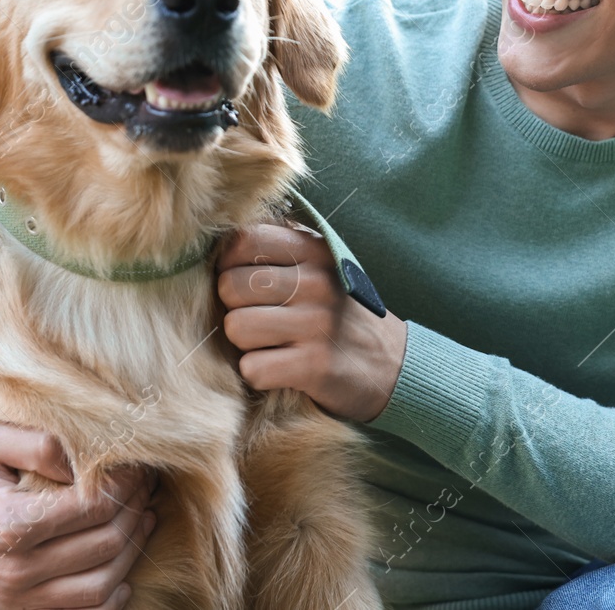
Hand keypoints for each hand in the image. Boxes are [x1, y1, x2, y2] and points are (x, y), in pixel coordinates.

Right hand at [0, 421, 156, 609]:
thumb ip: (43, 445)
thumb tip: (91, 461)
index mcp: (10, 524)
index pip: (95, 507)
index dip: (127, 485)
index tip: (139, 467)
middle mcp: (13, 570)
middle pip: (105, 545)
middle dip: (136, 512)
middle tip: (147, 488)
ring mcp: (13, 597)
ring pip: (100, 586)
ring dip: (132, 552)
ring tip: (144, 519)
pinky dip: (109, 597)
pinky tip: (121, 570)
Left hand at [216, 222, 406, 421]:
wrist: (394, 363)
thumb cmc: (342, 312)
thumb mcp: (322, 267)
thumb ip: (279, 246)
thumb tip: (220, 240)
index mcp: (314, 251)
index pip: (243, 240)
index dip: (229, 264)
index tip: (244, 282)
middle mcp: (316, 282)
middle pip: (230, 286)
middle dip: (235, 308)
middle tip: (260, 319)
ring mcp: (316, 324)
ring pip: (236, 327)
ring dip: (245, 343)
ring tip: (272, 343)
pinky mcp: (315, 366)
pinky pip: (252, 368)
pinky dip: (259, 374)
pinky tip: (281, 368)